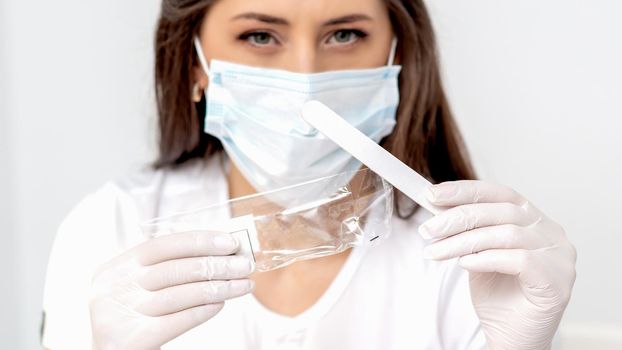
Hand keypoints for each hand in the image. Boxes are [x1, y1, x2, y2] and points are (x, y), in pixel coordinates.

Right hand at [89, 231, 254, 349]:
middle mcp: (115, 287)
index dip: (199, 241)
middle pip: (176, 270)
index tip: (230, 242)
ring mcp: (121, 314)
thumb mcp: (137, 287)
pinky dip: (204, 309)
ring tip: (243, 285)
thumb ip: (167, 269)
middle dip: (217, 265)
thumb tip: (218, 253)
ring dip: (219, 287)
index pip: (163, 245)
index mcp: (116, 268)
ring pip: (181, 294)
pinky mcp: (133, 339)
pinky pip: (178, 320)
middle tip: (245, 265)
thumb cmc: (132, 315)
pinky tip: (221, 303)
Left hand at [419, 181, 575, 349]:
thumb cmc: (497, 295)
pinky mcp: (558, 280)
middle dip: (457, 218)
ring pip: (506, 234)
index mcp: (532, 218)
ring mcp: (559, 255)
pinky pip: (520, 260)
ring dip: (464, 241)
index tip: (432, 193)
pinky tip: (464, 264)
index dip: (465, 191)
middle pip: (501, 211)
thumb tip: (436, 205)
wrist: (511, 336)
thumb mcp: (475, 253)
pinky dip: (486, 259)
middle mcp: (550, 232)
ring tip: (437, 252)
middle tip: (427, 229)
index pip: (498, 192)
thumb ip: (465, 230)